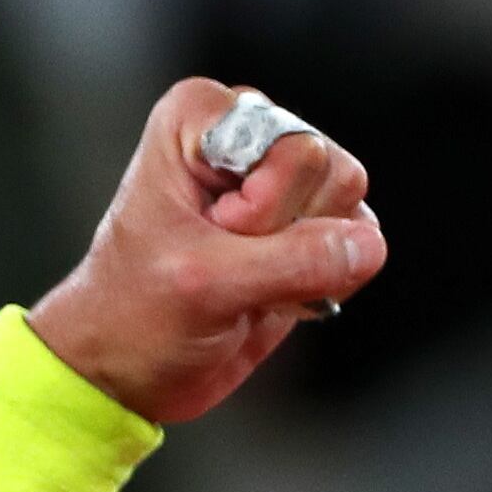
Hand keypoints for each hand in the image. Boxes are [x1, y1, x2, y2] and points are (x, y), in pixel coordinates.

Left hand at [27, 79, 382, 424]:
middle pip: (327, 166)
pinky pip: (359, 239)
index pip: (289, 144)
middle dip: (283, 231)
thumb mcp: (203, 286)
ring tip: (245, 279)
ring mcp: (280, 180)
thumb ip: (293, 260)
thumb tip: (365, 245)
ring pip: (348, 199)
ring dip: (307, 257)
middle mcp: (247, 134)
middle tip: (226, 262)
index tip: (213, 234)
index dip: (262, 205)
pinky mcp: (305, 227)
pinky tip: (274, 296)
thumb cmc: (135, 317)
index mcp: (200, 118)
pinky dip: (328, 277)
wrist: (126, 373)